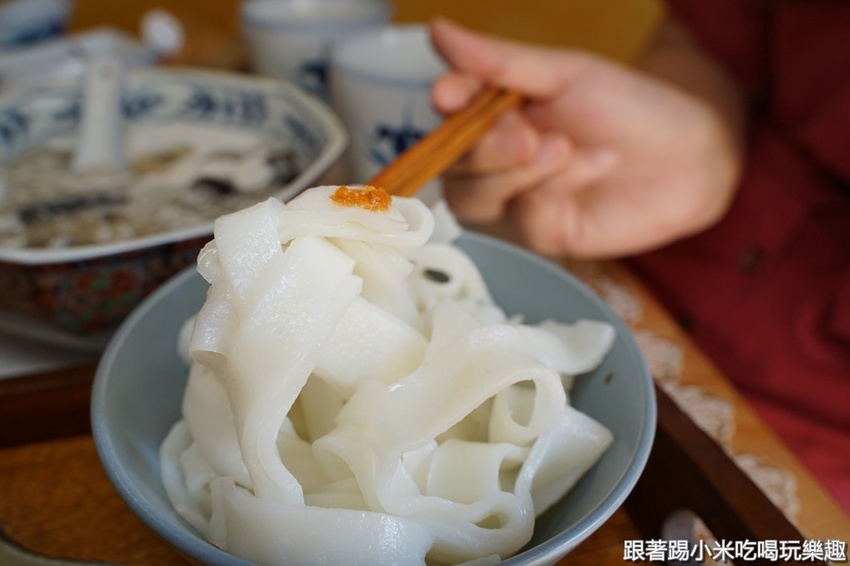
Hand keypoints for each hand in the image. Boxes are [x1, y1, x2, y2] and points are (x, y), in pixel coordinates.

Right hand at [429, 18, 743, 257]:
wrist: (691, 155)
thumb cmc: (631, 108)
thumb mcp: (565, 74)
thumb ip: (500, 62)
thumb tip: (438, 30)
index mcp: (498, 114)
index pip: (449, 113)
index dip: (445, 106)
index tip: (450, 95)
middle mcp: (500, 159)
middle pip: (452, 165)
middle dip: (484, 150)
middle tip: (527, 136)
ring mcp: (517, 198)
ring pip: (473, 199)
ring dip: (515, 174)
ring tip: (564, 148)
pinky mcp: (544, 231)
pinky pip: (525, 216)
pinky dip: (557, 187)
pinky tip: (597, 163)